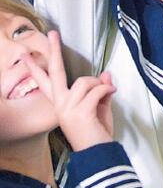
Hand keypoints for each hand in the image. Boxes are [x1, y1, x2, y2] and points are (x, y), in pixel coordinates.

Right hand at [25, 31, 115, 151]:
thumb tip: (105, 73)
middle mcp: (60, 104)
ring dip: (99, 86)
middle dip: (53, 50)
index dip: (35, 68)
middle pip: (55, 72)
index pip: (45, 82)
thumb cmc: (96, 133)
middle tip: (53, 33)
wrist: (97, 153)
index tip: (26, 55)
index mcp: (61, 103)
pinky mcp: (79, 111)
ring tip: (105, 95)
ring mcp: (67, 108)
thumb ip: (100, 89)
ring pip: (85, 81)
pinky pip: (97, 89)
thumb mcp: (99, 106)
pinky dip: (107, 89)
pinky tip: (111, 93)